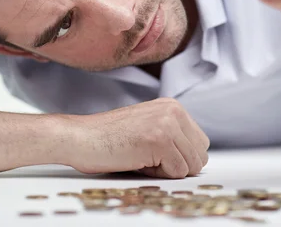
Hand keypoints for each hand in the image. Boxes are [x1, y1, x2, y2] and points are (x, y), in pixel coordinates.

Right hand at [64, 98, 209, 178]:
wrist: (80, 137)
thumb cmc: (108, 138)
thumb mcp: (148, 127)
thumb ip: (173, 135)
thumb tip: (197, 160)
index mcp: (172, 106)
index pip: (200, 144)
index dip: (179, 157)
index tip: (153, 152)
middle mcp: (173, 111)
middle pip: (200, 155)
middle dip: (177, 164)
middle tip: (147, 156)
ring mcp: (167, 124)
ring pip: (191, 165)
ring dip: (166, 170)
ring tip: (141, 156)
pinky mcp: (160, 140)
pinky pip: (177, 172)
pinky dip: (157, 175)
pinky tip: (136, 160)